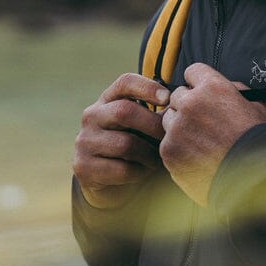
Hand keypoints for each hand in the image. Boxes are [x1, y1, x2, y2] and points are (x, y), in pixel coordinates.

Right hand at [74, 73, 168, 209]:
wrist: (110, 183)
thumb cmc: (135, 148)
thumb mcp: (145, 128)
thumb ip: (158, 116)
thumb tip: (181, 106)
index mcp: (107, 100)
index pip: (124, 82)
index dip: (147, 87)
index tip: (168, 98)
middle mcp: (91, 116)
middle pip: (124, 111)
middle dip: (152, 126)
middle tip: (168, 138)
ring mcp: (84, 141)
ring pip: (125, 144)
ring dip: (148, 155)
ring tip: (157, 160)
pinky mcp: (84, 167)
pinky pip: (120, 169)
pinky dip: (139, 172)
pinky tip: (142, 172)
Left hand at [159, 63, 265, 205]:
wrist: (253, 179)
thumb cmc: (259, 142)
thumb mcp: (257, 106)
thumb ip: (238, 92)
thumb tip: (228, 87)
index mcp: (213, 87)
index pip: (192, 71)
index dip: (197, 82)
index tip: (201, 93)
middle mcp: (190, 103)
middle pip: (177, 96)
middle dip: (187, 106)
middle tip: (201, 122)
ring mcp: (177, 128)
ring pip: (168, 120)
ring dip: (179, 127)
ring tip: (199, 142)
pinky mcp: (169, 151)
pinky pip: (167, 144)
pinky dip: (177, 150)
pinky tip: (195, 158)